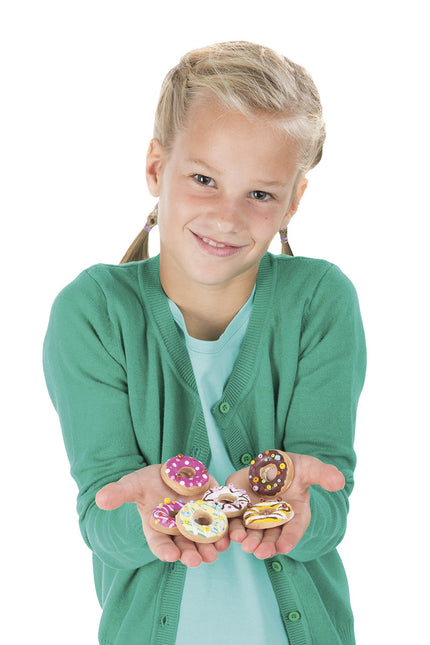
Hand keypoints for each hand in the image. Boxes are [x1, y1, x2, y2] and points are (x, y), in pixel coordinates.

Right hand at [95, 465, 228, 566]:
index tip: (170, 556)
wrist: (171, 472)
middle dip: (190, 553)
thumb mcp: (133, 484)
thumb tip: (100, 499)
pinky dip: (225, 530)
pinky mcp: (212, 510)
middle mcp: (177, 530)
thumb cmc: (148, 482)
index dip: (164, 550)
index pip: (159, 544)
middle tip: (196, 560)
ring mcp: (196, 522)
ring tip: (213, 553)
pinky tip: (229, 536)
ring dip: (209, 546)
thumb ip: (119, 493)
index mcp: (157, 528)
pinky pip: (220, 523)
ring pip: (204, 539)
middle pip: (184, 546)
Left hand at [226, 453, 344, 559]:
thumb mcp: (308, 467)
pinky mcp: (239, 509)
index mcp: (295, 513)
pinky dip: (231, 529)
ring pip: (252, 533)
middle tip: (259, 552)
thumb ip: (322, 474)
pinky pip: (234, 521)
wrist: (269, 463)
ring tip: (245, 545)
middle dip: (266, 545)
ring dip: (249, 540)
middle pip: (272, 537)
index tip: (284, 548)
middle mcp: (276, 519)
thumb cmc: (292, 468)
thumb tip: (340, 480)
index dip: (290, 539)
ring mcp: (256, 516)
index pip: (294, 529)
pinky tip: (230, 534)